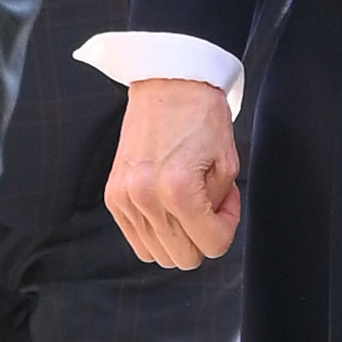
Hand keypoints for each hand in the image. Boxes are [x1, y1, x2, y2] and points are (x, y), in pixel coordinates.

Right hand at [104, 78, 239, 269]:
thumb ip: (219, 205)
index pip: (211, 246)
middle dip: (203, 235)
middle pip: (182, 258)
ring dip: (179, 234)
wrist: (168, 83)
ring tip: (189, 199)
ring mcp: (124, 199)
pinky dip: (157, 229)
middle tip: (211, 201)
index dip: (227, 228)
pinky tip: (168, 199)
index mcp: (178, 190)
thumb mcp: (228, 162)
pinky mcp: (113, 196)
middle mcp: (145, 199)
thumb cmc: (202, 115)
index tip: (227, 202)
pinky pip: (136, 237)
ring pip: (157, 253)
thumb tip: (206, 229)